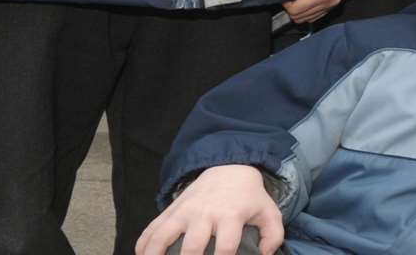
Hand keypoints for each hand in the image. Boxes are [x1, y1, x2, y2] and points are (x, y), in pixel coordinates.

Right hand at [135, 164, 282, 254]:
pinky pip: (151, 229)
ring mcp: (184, 211)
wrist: (228, 168)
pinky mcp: (170, 210)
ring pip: (162, 236)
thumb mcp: (268, 212)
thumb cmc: (249, 198)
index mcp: (230, 216)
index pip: (226, 246)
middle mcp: (204, 214)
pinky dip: (143, 245)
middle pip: (192, 247)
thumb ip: (273, 236)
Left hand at [283, 0, 342, 22]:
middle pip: (302, 17)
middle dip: (294, 7)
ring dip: (301, 9)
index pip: (295, 11)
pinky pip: (317, 14)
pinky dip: (309, 9)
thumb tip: (279, 0)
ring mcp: (333, 3)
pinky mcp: (334, 2)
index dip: (287, 3)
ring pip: (309, 18)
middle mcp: (330, 1)